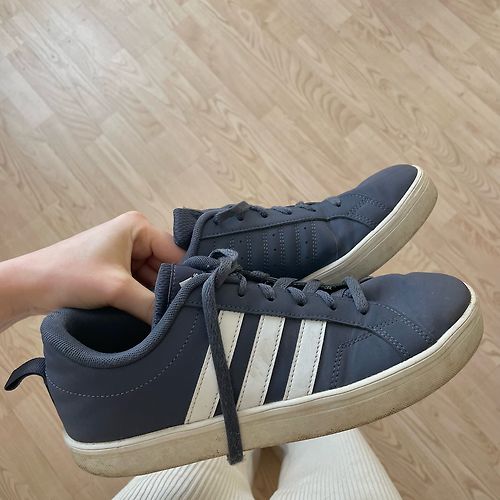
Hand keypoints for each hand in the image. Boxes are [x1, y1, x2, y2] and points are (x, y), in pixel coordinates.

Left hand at [0, 212, 184, 328]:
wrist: (29, 287)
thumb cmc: (68, 276)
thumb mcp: (116, 289)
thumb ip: (152, 304)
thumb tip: (180, 320)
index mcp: (138, 227)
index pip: (175, 252)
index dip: (183, 277)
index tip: (192, 303)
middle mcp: (135, 236)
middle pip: (165, 266)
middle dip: (168, 289)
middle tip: (180, 315)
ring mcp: (125, 253)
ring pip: (153, 278)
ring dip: (155, 297)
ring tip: (165, 318)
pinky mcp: (116, 269)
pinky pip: (140, 284)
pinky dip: (143, 299)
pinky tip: (149, 315)